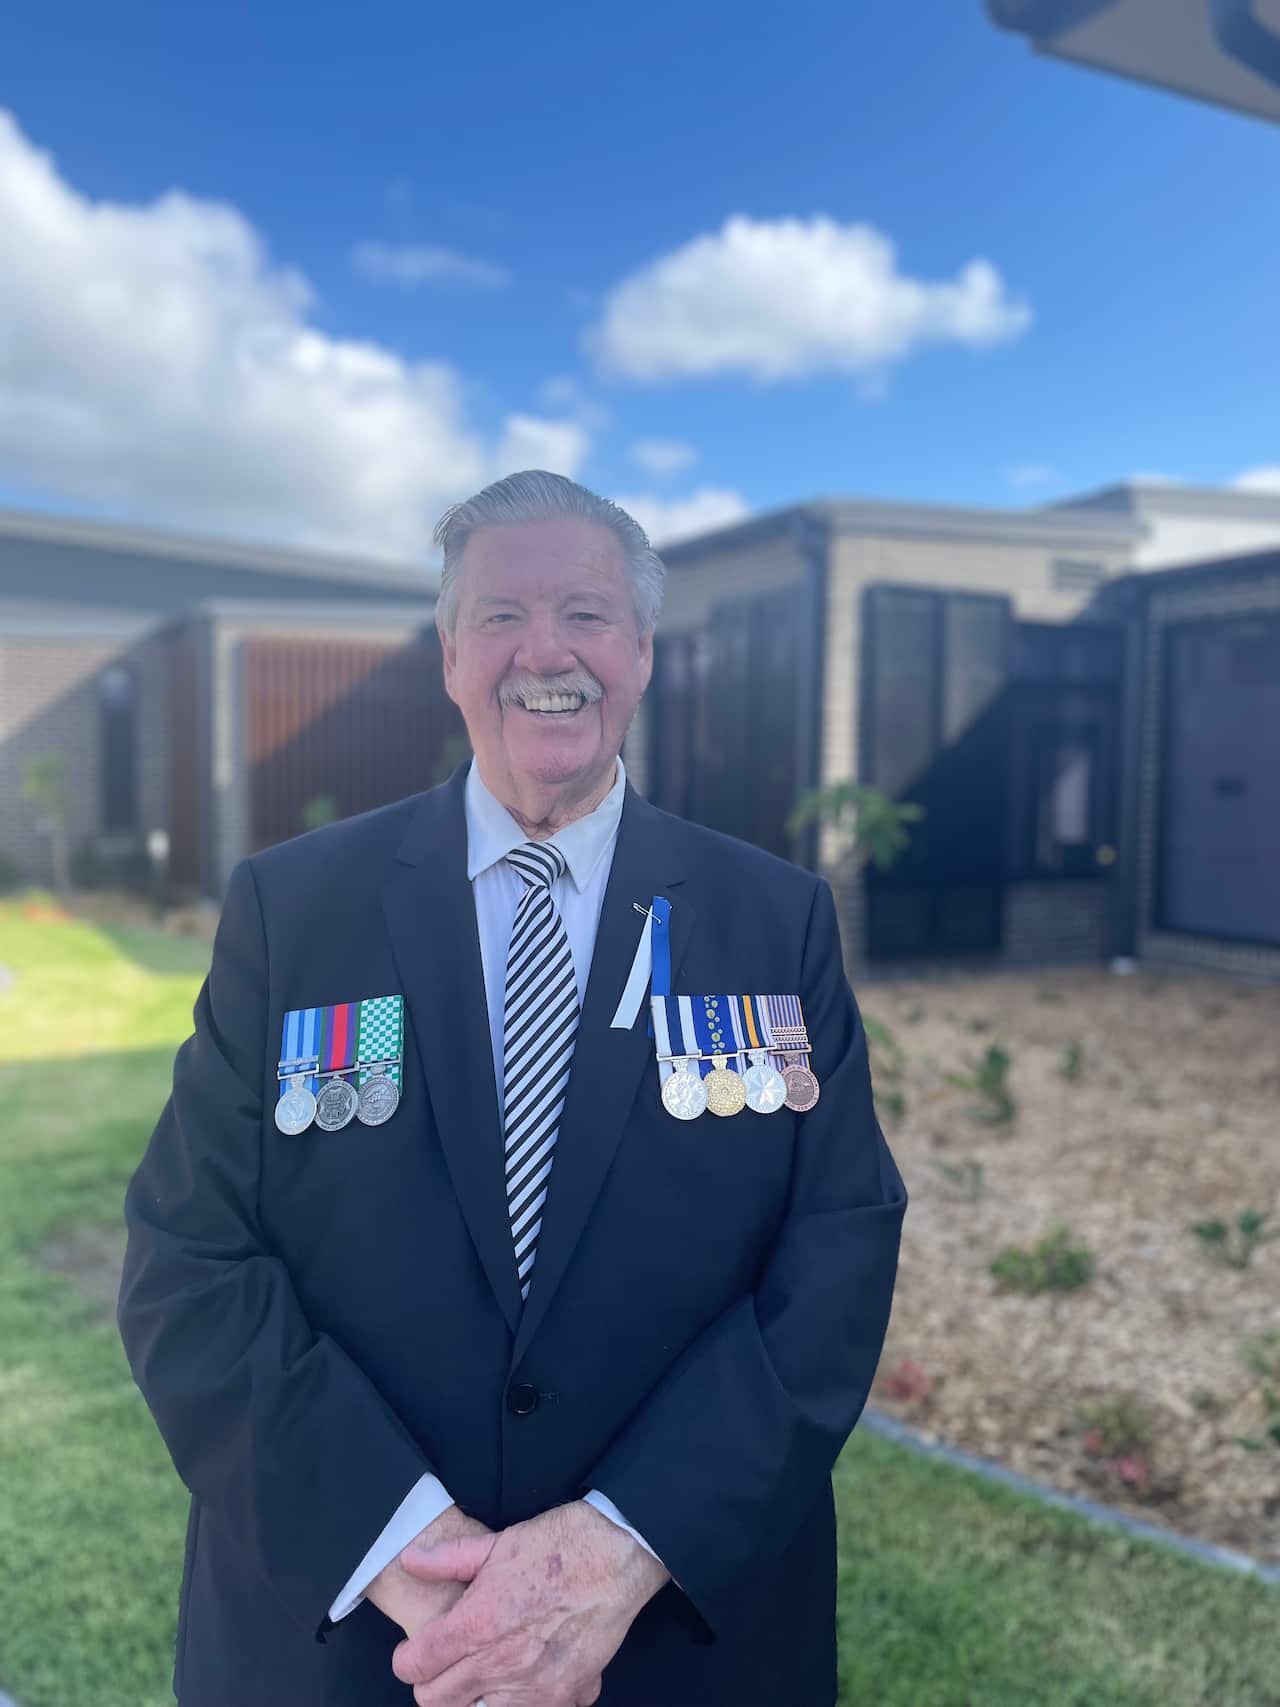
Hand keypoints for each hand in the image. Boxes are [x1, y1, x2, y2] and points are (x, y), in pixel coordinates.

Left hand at [391, 1499, 669, 1705]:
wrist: (618, 1556)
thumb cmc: (560, 1543)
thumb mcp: (498, 1542)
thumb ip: (449, 1559)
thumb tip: (410, 1561)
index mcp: (478, 1622)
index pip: (416, 1666)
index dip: (408, 1659)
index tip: (416, 1651)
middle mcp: (500, 1663)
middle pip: (436, 1700)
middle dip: (432, 1682)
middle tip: (445, 1662)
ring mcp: (533, 1687)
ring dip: (471, 1698)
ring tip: (483, 1672)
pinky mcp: (564, 1697)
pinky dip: (516, 1703)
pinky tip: (523, 1678)